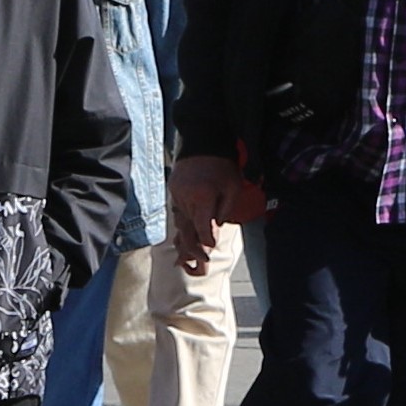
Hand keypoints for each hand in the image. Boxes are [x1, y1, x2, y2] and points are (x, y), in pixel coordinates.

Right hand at [171, 154, 246, 273]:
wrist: (203, 140)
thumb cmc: (223, 165)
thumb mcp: (233, 188)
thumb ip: (224, 211)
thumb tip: (215, 228)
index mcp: (203, 197)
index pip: (202, 228)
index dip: (205, 243)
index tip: (209, 253)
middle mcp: (186, 198)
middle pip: (187, 230)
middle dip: (192, 250)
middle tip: (199, 264)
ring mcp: (176, 194)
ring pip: (180, 222)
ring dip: (184, 239)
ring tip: (187, 258)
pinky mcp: (173, 190)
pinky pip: (177, 211)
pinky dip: (181, 223)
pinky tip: (183, 235)